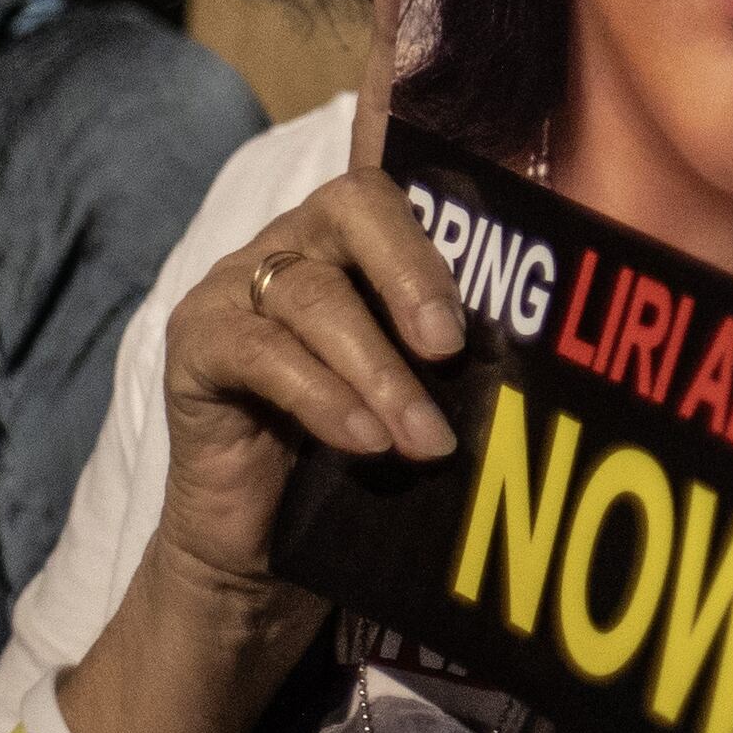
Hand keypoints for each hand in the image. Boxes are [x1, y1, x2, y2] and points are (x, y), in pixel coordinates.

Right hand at [151, 167, 466, 620]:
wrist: (262, 545)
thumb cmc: (356, 453)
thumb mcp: (418, 389)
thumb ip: (454, 349)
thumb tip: (538, 344)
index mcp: (351, 238)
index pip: (395, 187)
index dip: (439, 213)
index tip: (488, 284)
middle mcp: (290, 245)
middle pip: (350, 209)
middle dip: (411, 274)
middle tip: (450, 349)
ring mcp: (233, 288)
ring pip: (312, 296)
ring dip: (379, 371)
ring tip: (425, 439)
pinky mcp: (194, 344)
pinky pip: (260, 352)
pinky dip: (322, 396)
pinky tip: (363, 440)